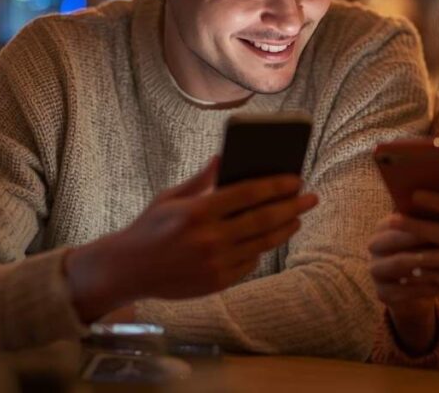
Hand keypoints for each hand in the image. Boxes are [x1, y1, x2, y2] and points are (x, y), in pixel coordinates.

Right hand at [66, 157, 316, 321]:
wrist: (127, 270)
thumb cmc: (149, 228)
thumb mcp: (170, 198)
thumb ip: (201, 180)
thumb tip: (224, 157)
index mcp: (197, 212)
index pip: (247, 194)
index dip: (276, 185)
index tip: (296, 178)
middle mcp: (208, 239)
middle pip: (262, 219)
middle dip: (292, 206)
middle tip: (311, 197)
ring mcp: (214, 263)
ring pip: (262, 244)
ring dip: (285, 228)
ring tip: (297, 217)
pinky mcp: (216, 283)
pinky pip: (249, 263)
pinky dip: (261, 249)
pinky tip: (269, 238)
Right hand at [367, 215, 438, 353]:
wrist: (415, 284)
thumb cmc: (428, 249)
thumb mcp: (429, 233)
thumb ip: (435, 218)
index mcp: (383, 226)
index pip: (395, 220)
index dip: (417, 222)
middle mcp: (374, 246)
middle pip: (393, 242)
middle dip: (419, 242)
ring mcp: (376, 270)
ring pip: (398, 266)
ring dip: (423, 264)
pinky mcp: (382, 293)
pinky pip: (404, 291)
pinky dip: (427, 288)